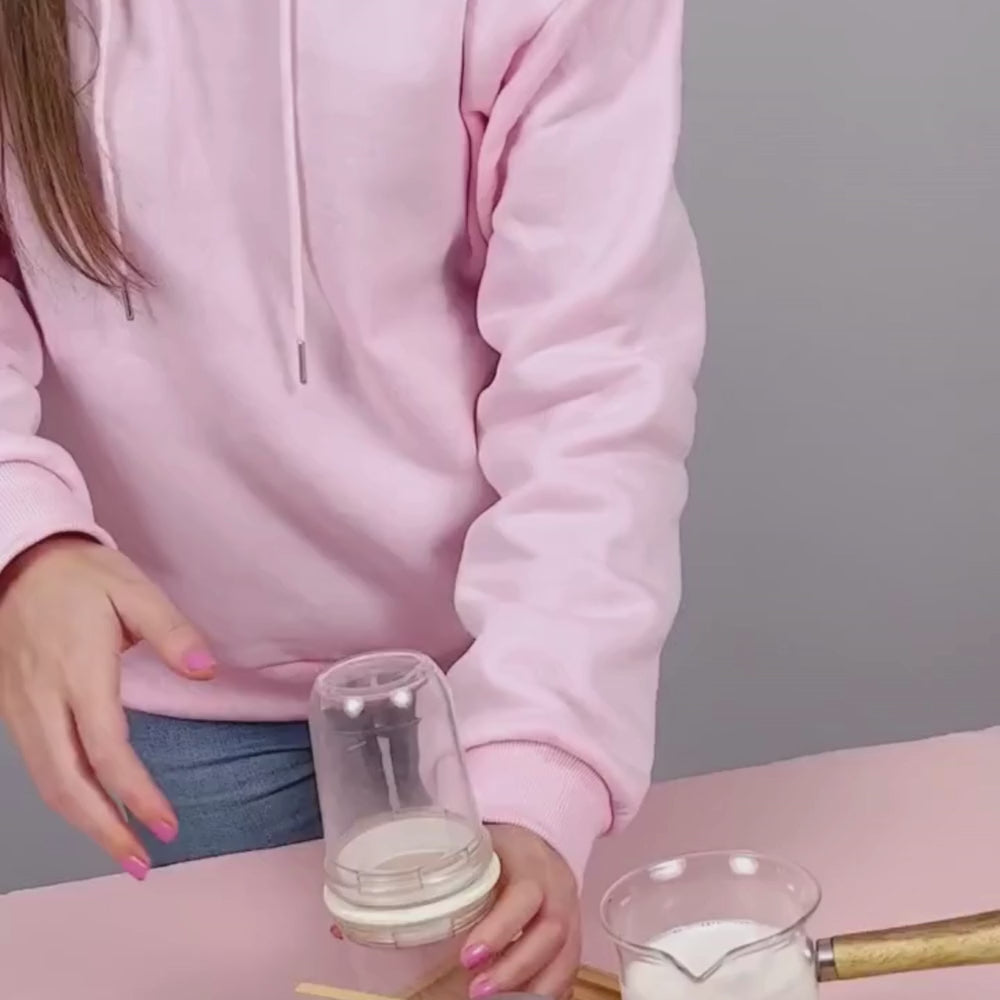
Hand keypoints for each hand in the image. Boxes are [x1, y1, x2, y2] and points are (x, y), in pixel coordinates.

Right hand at [0, 536, 214, 877]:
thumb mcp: (134, 589)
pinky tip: (90, 809)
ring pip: (46, 782)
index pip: (105, 750)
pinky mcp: (10, 708)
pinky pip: (36, 765)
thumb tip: (207, 672)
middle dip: (103, 831)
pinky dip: (63, 797)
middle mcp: (42, 699)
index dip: (135, 794)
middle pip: (66, 784)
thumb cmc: (83, 576)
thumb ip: (172, 632)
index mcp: (78, 672)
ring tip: (121, 851)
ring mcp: (19, 707)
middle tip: (141, 865)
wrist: (18, 559)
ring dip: (82, 822)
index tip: (166, 826)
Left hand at [460, 823, 580, 998]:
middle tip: (477, 991)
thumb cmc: (504, 850)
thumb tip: (424, 906)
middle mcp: (559, 889)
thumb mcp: (485, 850)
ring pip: (567, 958)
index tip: (468, 957)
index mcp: (533, 863)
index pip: (524, 896)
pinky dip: (549, 992)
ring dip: (534, 988)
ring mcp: (573, 914)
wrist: (541, 842)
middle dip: (515, 968)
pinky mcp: (576, 937)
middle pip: (551, 932)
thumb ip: (465, 876)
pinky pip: (570, 971)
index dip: (499, 929)